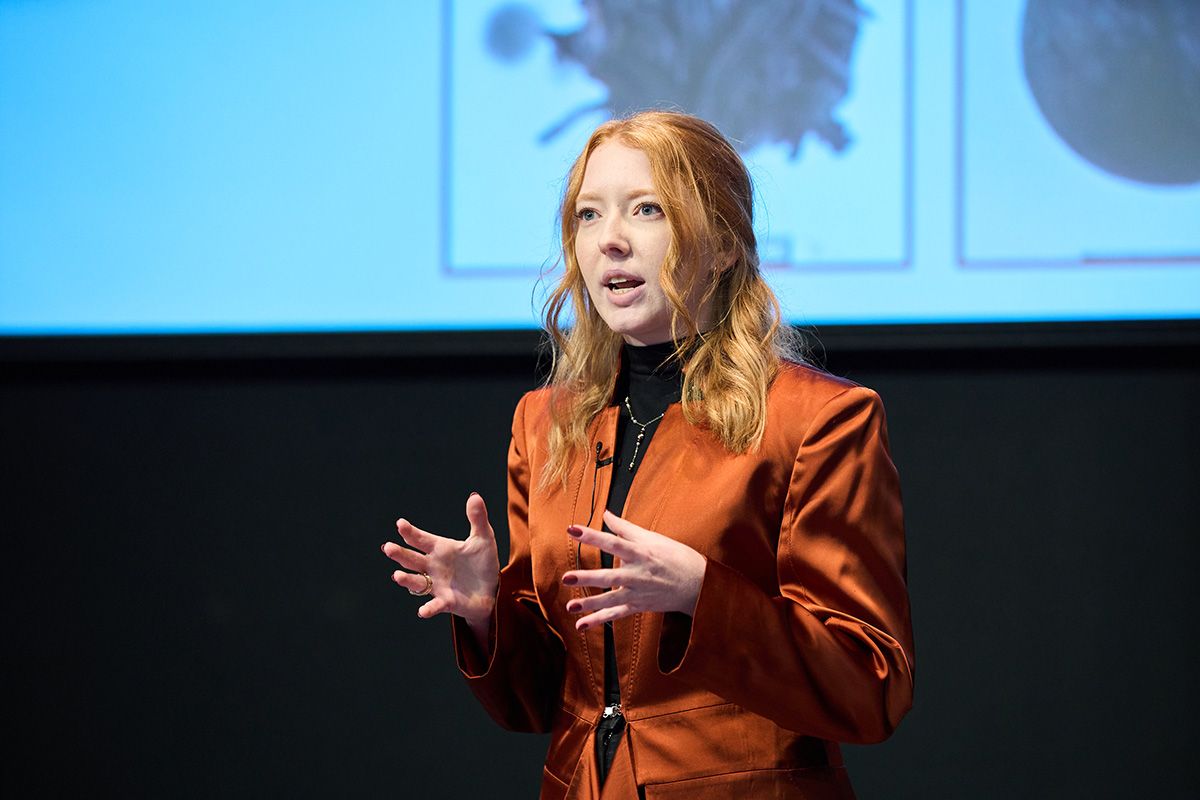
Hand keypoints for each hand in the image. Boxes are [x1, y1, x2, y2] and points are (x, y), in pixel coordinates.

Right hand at [382, 492, 498, 625]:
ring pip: (417, 582)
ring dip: (407, 579)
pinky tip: (423, 611)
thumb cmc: (483, 563)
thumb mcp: (483, 539)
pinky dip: (428, 608)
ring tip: (397, 576)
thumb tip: (475, 496)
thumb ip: (477, 519)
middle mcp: (433, 566)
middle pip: (412, 559)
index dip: (410, 532)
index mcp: (440, 549)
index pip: (421, 539)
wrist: (492, 591)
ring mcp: (437, 585)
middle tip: (388, 547)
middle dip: (400, 554)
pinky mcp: (447, 602)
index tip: (400, 524)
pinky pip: (435, 605)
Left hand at [562, 510, 706, 629]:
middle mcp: (638, 574)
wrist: (699, 583)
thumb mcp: (653, 538)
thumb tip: (606, 514)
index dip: (592, 536)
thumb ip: (626, 528)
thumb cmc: (676, 556)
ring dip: (590, 603)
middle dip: (587, 578)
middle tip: (566, 578)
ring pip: (611, 599)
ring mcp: (639, 592)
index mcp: (641, 553)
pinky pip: (617, 614)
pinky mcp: (639, 606)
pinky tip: (582, 625)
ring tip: (569, 606)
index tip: (572, 530)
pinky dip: (600, 620)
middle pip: (610, 577)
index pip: (613, 542)